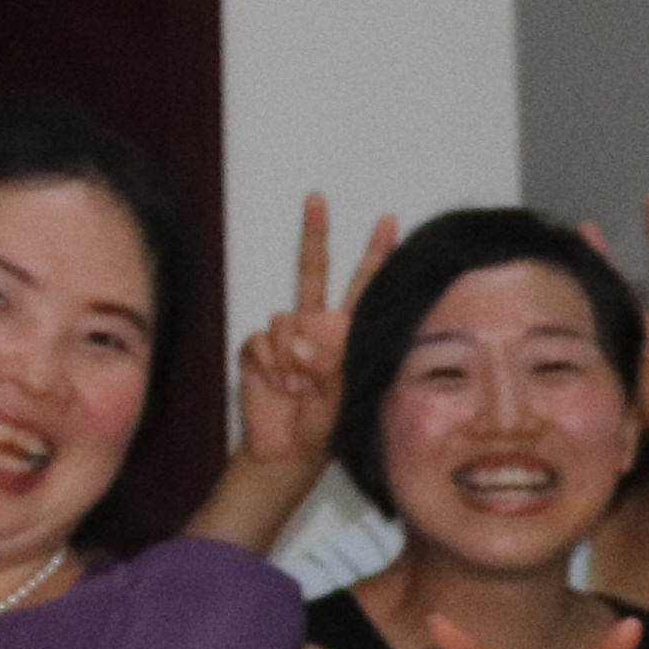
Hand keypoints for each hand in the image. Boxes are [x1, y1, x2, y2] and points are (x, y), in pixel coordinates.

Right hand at [239, 195, 399, 472]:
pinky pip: (263, 340)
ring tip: (299, 384)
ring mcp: (286, 336)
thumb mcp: (348, 393)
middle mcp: (315, 326)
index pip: (365, 287)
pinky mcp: (258, 347)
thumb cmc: (326, 426)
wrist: (286, 450)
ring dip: (294, 354)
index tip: (390, 221)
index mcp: (347, 334)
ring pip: (287, 317)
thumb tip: (305, 335)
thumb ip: (334, 359)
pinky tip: (278, 383)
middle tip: (318, 198)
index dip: (377, 255)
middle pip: (314, 271)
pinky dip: (271, 364)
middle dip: (316, 234)